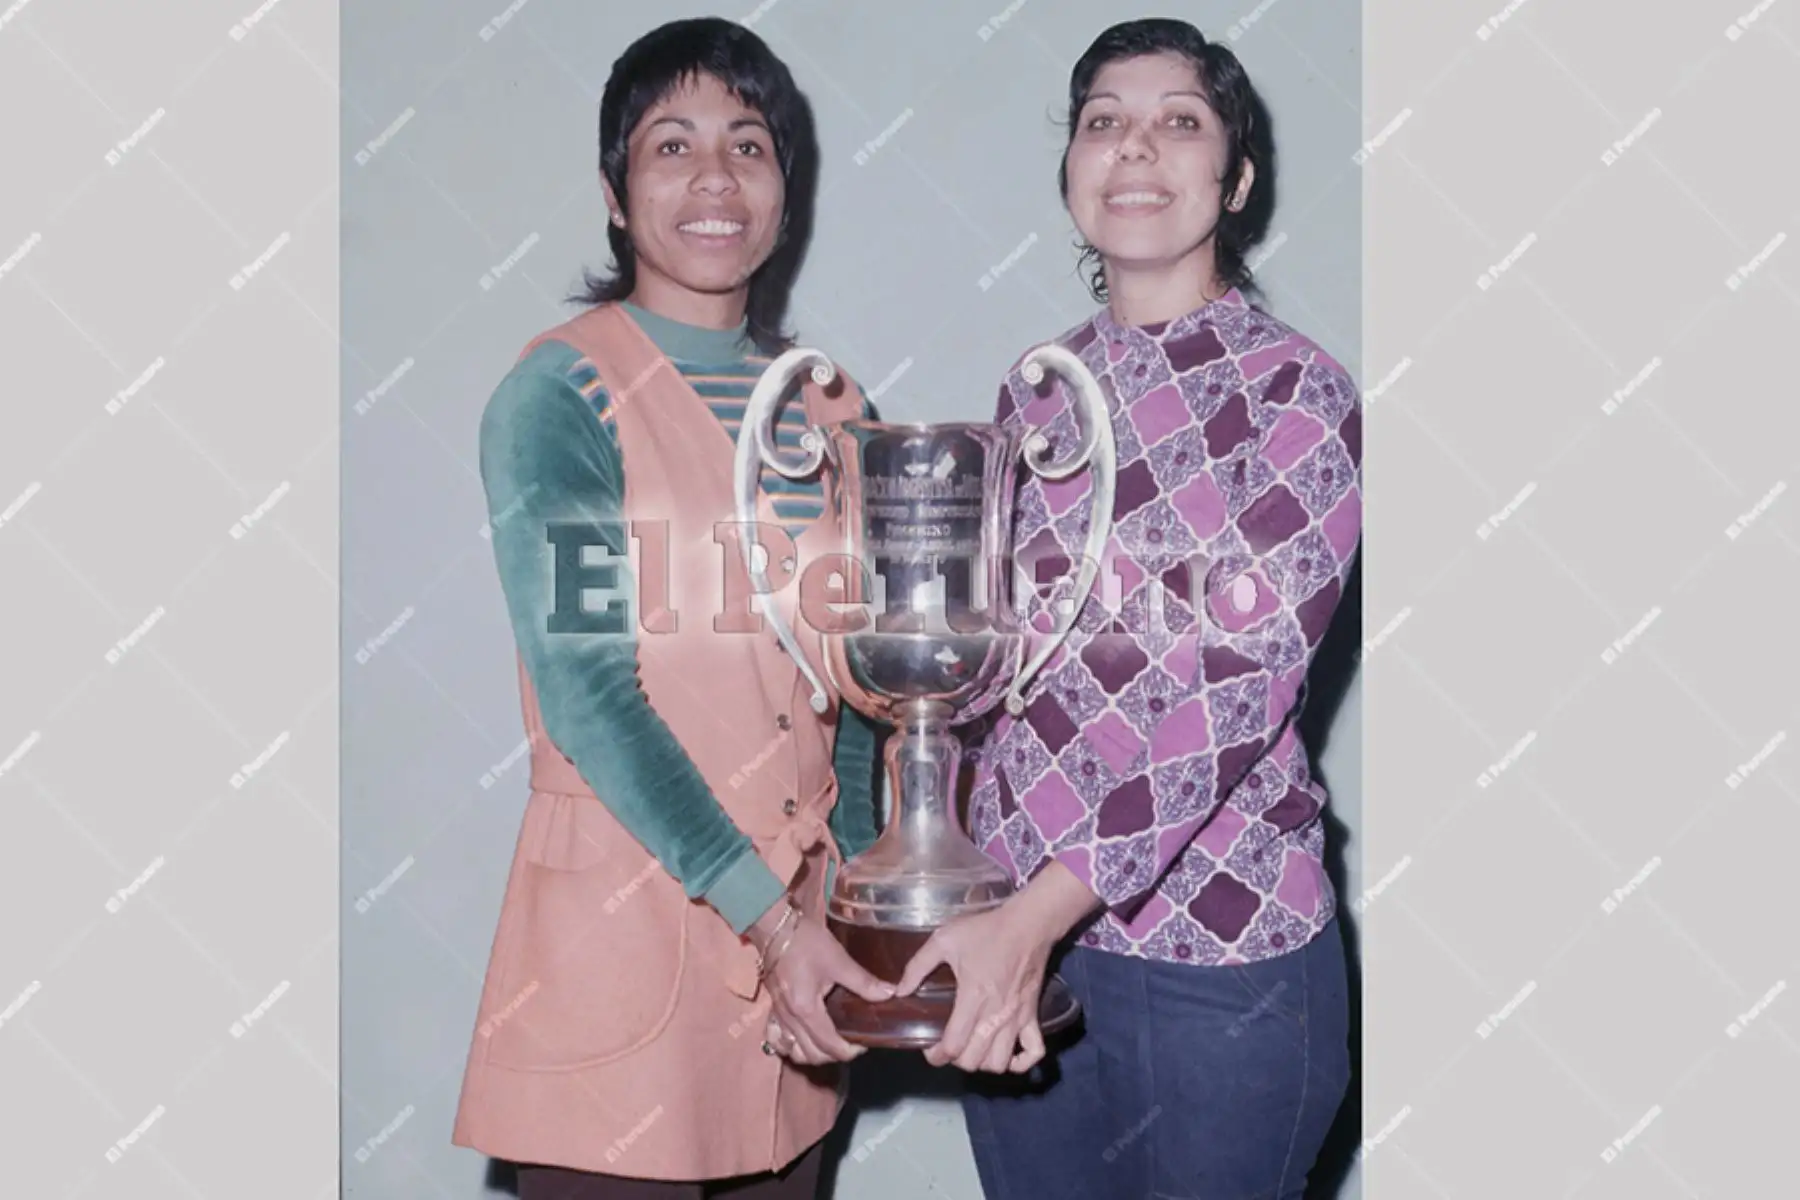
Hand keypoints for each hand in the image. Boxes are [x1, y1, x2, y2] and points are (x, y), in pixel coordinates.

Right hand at [753, 906, 893, 1065]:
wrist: (775, 927)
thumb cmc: (806, 942)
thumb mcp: (838, 960)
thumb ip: (863, 981)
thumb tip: (890, 994)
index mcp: (807, 1010)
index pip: (829, 1046)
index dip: (850, 1051)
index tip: (864, 1043)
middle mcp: (790, 1019)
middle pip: (811, 1055)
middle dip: (833, 1056)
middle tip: (851, 1043)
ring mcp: (778, 1016)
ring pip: (793, 1051)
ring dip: (812, 1054)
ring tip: (829, 1043)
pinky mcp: (773, 1009)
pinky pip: (778, 1039)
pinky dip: (791, 1045)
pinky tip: (803, 1038)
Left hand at [894, 861, 1101, 1073]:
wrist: (1028, 924)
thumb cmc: (986, 931)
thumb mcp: (944, 940)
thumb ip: (917, 966)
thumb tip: (900, 991)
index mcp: (973, 998)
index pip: (954, 1046)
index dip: (937, 1055)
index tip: (928, 1046)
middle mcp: (995, 1016)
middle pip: (975, 1061)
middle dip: (957, 1060)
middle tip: (950, 1044)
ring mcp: (1016, 1019)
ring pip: (1000, 1063)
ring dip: (984, 1062)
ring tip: (974, 1048)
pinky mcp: (1033, 1016)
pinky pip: (1034, 1052)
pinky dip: (1021, 1062)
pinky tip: (1008, 1056)